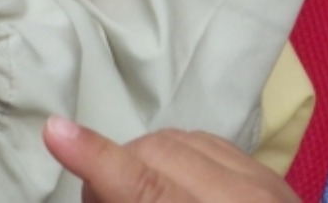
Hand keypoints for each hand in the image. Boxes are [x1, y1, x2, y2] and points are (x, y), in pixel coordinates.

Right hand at [43, 117, 292, 202]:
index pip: (147, 186)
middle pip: (156, 155)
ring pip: (181, 140)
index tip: (55, 132)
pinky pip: (209, 143)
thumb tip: (101, 192)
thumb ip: (142, 198)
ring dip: (144, 160)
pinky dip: (178, 157)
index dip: (99, 161)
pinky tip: (172, 185)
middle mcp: (242, 198)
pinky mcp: (273, 177)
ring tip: (133, 196)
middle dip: (114, 171)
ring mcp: (263, 183)